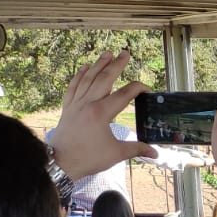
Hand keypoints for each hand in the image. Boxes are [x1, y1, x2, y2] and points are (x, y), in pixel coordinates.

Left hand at [48, 51, 155, 179]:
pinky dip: (79, 75)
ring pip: (88, 79)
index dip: (138, 89)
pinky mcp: (68, 108)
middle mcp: (88, 104)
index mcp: (102, 113)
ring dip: (98, 65)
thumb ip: (136, 149)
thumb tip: (155, 153)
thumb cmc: (88, 158)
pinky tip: (84, 67)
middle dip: (116, 65)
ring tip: (107, 53)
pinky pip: (73, 87)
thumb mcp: (116, 154)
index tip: (146, 89)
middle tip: (125, 53)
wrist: (61, 163)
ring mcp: (76, 104)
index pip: (124, 94)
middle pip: (105, 79)